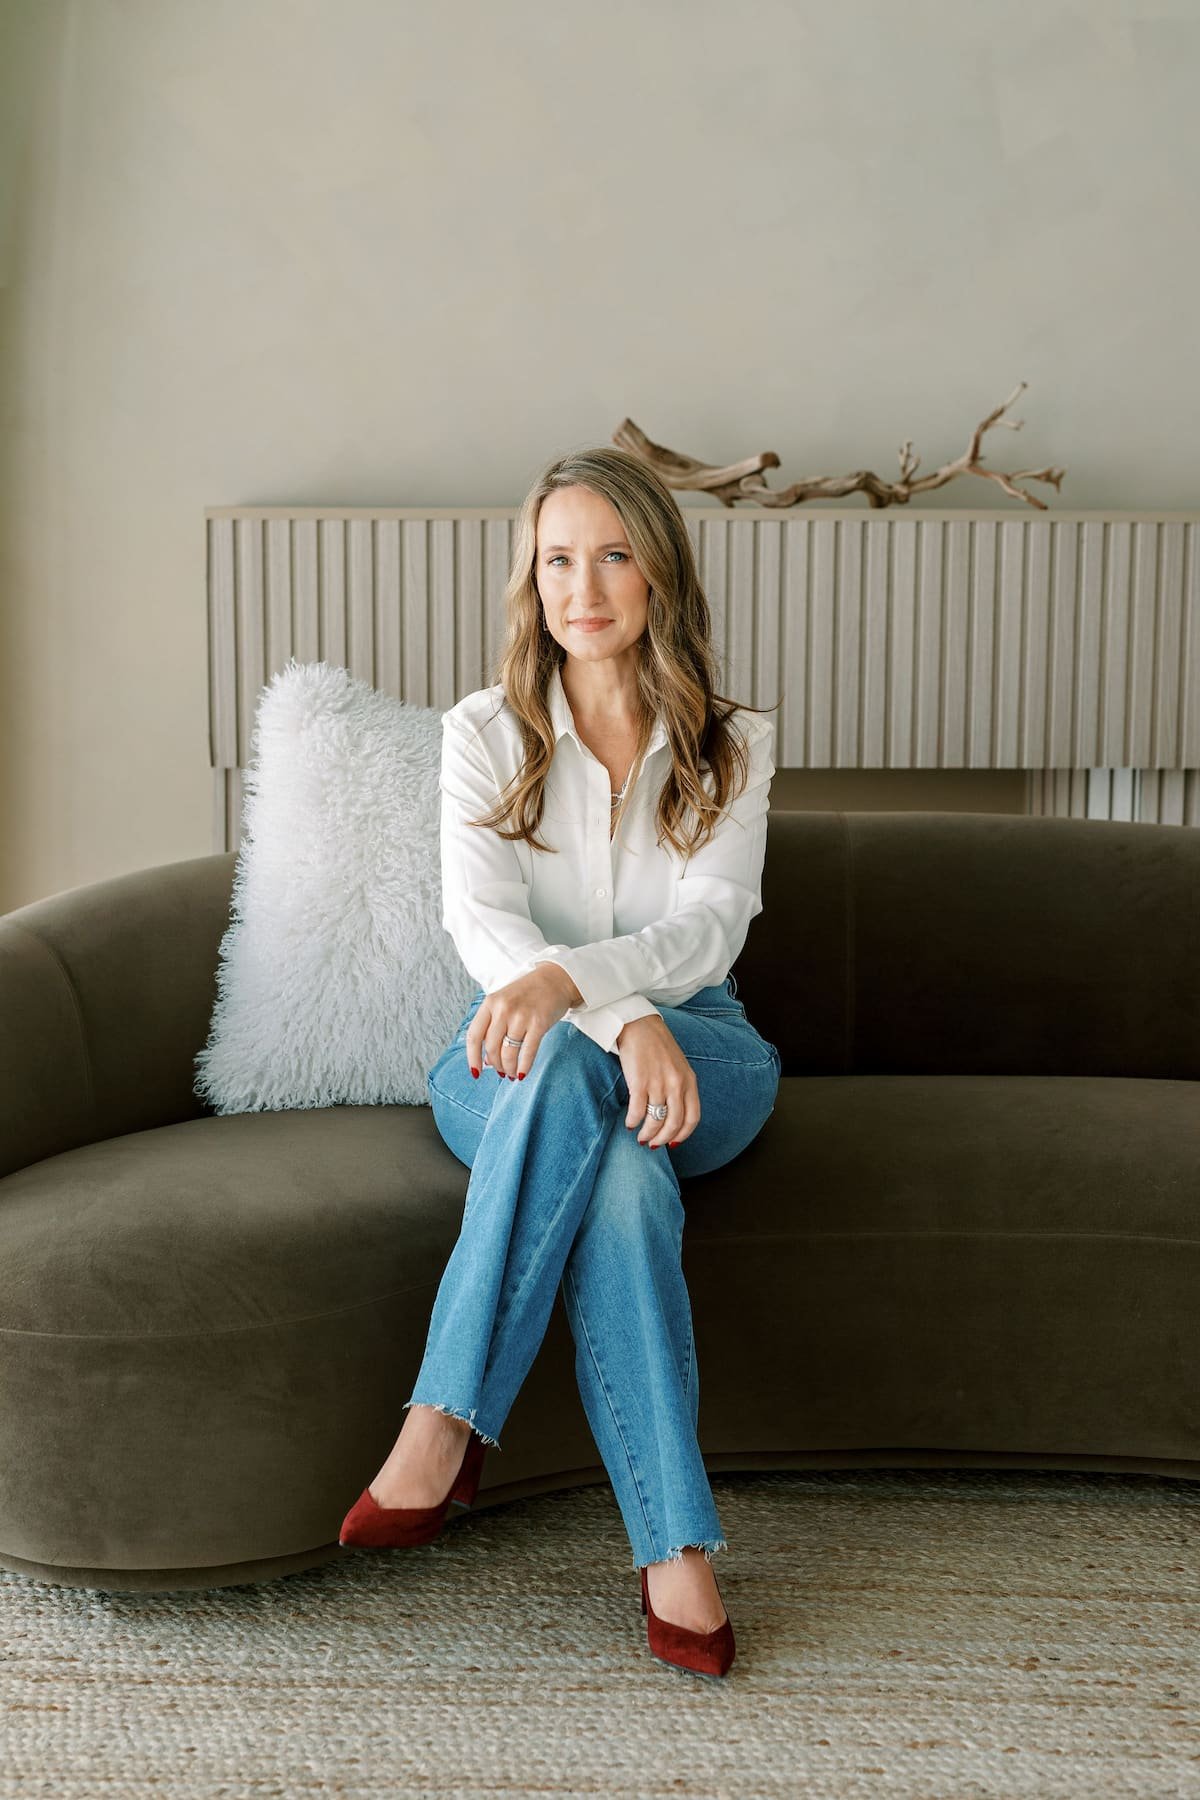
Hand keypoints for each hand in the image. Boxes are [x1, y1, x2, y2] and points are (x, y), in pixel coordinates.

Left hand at [466, 965, 582, 1080]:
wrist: (555, 979)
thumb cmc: (527, 994)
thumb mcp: (503, 1002)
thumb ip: (492, 1026)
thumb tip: (487, 1061)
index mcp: (490, 1003)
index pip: (474, 1036)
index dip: (472, 1058)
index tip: (476, 1072)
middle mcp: (503, 1009)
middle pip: (491, 1047)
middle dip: (495, 1065)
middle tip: (500, 1071)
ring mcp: (521, 1016)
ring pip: (508, 1052)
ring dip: (508, 1068)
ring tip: (511, 1074)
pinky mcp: (539, 1023)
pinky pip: (527, 1052)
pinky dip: (524, 1067)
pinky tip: (522, 1074)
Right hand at [616, 1014, 699, 1148]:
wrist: (639, 1025)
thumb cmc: (657, 1046)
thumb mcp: (678, 1067)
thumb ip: (680, 1088)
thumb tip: (673, 1116)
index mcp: (690, 1081)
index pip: (692, 1118)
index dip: (682, 1135)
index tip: (673, 1143)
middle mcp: (677, 1084)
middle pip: (674, 1124)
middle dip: (663, 1139)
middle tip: (653, 1143)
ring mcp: (659, 1083)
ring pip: (655, 1120)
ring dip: (647, 1133)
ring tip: (640, 1136)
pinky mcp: (639, 1081)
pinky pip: (637, 1110)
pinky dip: (633, 1121)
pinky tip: (629, 1123)